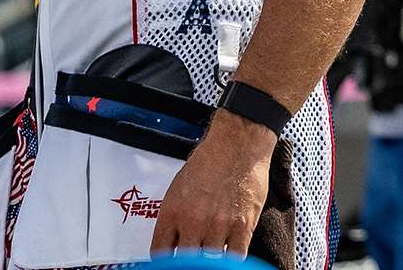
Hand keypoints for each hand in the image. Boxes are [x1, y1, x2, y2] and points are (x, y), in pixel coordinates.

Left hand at [150, 115, 274, 256]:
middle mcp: (193, 222)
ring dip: (212, 254)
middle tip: (196, 251)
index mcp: (172, 211)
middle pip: (186, 261)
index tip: (171, 261)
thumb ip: (174, 216)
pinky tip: (230, 250)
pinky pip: (235, 256)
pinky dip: (232, 257)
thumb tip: (172, 241)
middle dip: (190, 258)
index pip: (160, 253)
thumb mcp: (178, 187)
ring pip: (211, 260)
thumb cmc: (209, 160)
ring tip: (215, 241)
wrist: (237, 144)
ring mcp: (218, 226)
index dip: (165, 261)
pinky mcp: (242, 226)